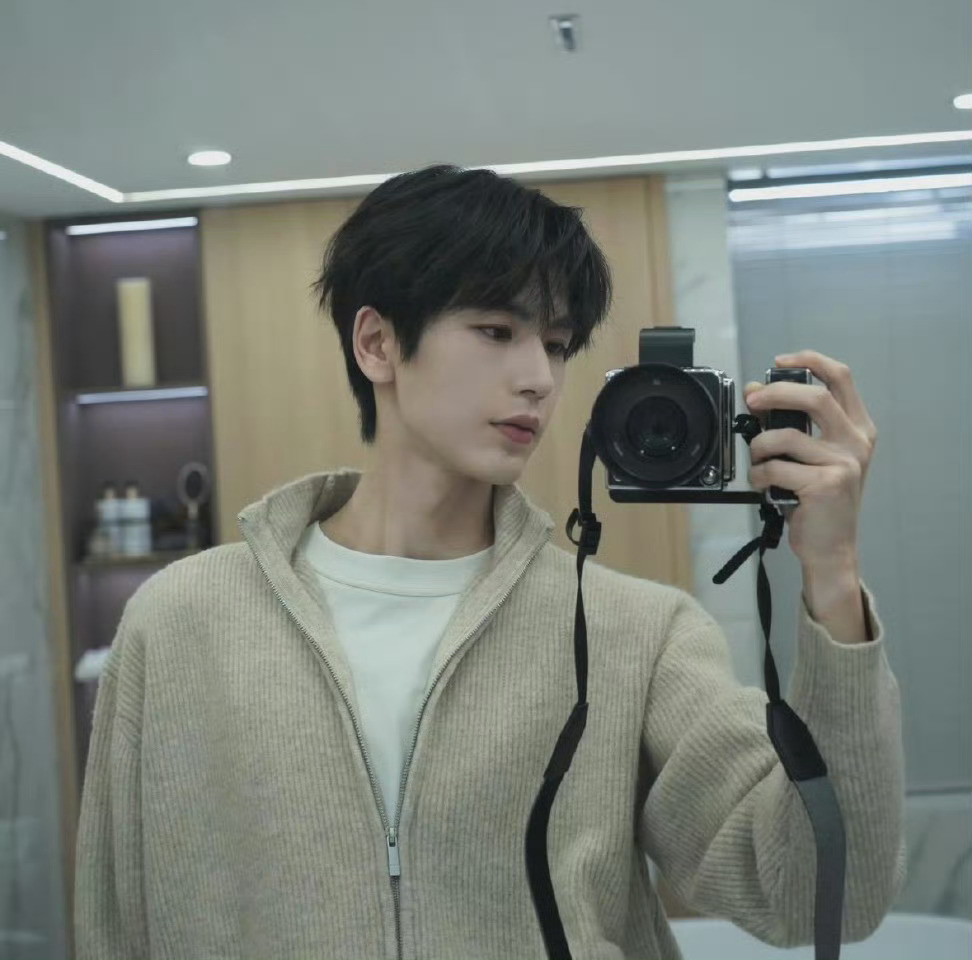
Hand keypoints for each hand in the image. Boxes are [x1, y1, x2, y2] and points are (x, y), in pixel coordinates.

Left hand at [744, 351, 877, 575]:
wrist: (831, 547)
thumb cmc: (817, 499)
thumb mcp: (809, 456)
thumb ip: (789, 423)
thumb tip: (755, 391)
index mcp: (857, 428)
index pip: (840, 377)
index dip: (809, 361)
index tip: (779, 361)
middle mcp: (856, 442)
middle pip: (815, 397)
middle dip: (775, 394)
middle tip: (752, 401)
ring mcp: (843, 463)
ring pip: (785, 436)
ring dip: (758, 447)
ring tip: (757, 462)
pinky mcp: (825, 485)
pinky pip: (775, 468)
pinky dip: (758, 475)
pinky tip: (762, 485)